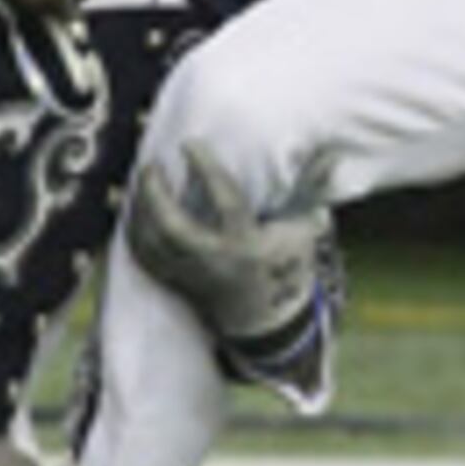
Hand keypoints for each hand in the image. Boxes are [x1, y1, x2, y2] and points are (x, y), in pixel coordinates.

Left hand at [125, 140, 336, 372]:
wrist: (268, 322)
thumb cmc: (288, 268)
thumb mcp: (303, 232)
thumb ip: (308, 194)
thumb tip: (329, 155)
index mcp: (247, 244)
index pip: (223, 200)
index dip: (205, 169)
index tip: (190, 143)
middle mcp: (215, 261)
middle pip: (172, 227)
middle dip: (156, 193)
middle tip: (152, 165)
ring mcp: (192, 276)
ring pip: (152, 244)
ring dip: (140, 210)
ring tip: (142, 181)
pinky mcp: (177, 284)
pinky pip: (145, 258)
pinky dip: (135, 232)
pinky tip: (136, 210)